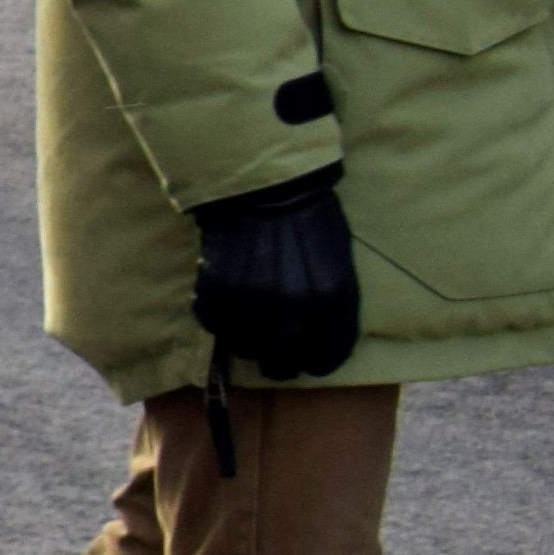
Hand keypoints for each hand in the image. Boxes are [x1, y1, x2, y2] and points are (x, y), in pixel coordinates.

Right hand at [191, 173, 360, 380]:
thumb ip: (333, 308)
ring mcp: (252, 306)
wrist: (265, 188)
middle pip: (281, 365)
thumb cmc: (310, 222)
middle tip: (273, 349)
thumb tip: (319, 342)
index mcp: (332, 303)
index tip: (308, 358)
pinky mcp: (217, 295)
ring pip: (244, 349)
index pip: (326, 359)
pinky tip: (227, 299)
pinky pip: (213, 325)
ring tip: (248, 319)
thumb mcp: (339, 266)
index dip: (316, 361)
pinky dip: (218, 318)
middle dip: (279, 360)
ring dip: (247, 340)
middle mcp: (293, 312)